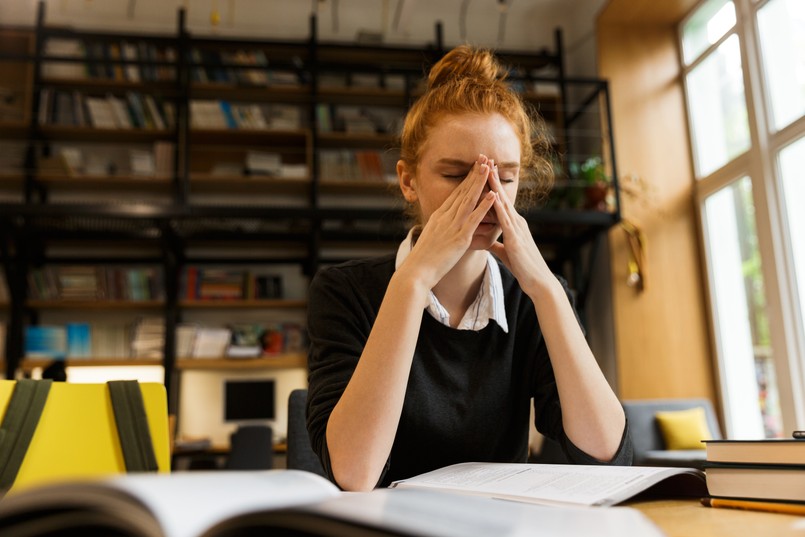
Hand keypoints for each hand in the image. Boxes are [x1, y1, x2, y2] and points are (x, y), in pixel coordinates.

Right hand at [401, 155, 496, 288]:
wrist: (417, 270)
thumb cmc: (424, 259)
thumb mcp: (431, 237)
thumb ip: (439, 228)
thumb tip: (442, 224)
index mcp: (439, 216)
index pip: (456, 193)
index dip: (467, 178)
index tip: (475, 166)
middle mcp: (446, 217)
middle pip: (463, 191)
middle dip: (474, 173)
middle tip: (484, 157)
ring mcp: (453, 226)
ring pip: (469, 199)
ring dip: (480, 182)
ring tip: (489, 167)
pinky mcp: (460, 237)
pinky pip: (474, 219)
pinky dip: (484, 206)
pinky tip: (493, 195)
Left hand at [486, 162, 553, 295]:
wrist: (539, 282)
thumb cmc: (524, 268)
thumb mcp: (506, 252)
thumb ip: (498, 244)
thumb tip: (489, 241)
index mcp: (513, 225)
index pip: (500, 201)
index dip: (492, 186)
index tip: (484, 171)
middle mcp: (517, 223)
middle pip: (502, 196)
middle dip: (493, 178)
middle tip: (485, 160)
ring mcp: (517, 230)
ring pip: (504, 204)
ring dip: (495, 186)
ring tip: (487, 170)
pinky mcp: (516, 240)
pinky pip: (505, 221)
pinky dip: (499, 207)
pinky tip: (493, 196)